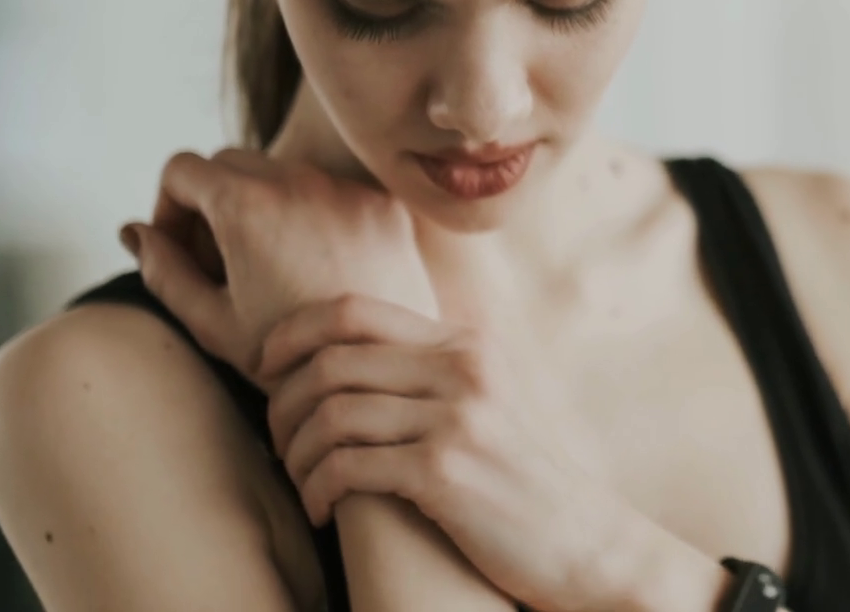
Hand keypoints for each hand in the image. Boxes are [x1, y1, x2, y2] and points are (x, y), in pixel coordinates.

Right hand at [122, 149, 436, 388]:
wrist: (383, 372)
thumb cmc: (293, 360)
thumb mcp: (213, 323)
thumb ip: (164, 271)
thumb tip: (134, 232)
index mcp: (247, 204)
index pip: (181, 168)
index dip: (167, 208)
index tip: (180, 250)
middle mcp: (300, 180)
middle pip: (231, 162)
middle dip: (210, 202)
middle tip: (220, 264)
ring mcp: (348, 189)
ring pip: (284, 172)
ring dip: (262, 204)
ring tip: (269, 270)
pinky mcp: (385, 204)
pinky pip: (332, 189)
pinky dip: (312, 213)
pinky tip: (317, 269)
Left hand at [258, 295, 727, 611]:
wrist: (584, 541)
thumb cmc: (521, 479)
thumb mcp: (486, 404)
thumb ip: (433, 371)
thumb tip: (348, 356)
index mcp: (466, 344)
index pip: (355, 309)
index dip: (292, 331)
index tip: (265, 365)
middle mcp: (462, 369)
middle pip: (331, 358)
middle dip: (282, 399)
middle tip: (275, 437)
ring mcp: (457, 418)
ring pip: (332, 412)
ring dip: (294, 451)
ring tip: (299, 478)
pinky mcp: (446, 472)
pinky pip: (348, 467)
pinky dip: (317, 489)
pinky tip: (321, 509)